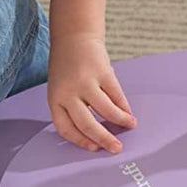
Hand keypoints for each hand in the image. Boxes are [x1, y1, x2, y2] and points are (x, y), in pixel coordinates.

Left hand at [47, 33, 135, 152]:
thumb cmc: (68, 68)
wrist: (73, 37)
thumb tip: (98, 135)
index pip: (66, 128)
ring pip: (106, 110)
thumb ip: (73, 110)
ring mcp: (85, 81)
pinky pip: (116, 95)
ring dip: (121, 121)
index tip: (95, 148)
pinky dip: (124, 106)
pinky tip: (129, 112)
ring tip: (131, 125)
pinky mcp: (102, 71)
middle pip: (87, 124)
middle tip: (117, 149)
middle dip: (104, 139)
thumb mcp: (61, 89)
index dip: (81, 141)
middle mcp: (68, 92)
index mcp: (55, 99)